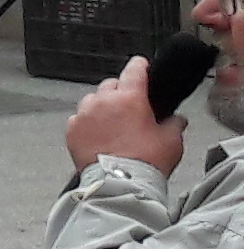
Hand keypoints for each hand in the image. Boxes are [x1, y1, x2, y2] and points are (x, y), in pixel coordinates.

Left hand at [67, 61, 186, 177]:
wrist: (120, 184)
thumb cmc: (147, 161)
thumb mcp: (171, 141)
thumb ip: (174, 124)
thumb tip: (177, 119)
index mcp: (130, 98)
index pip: (134, 70)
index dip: (139, 66)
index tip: (141, 64)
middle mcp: (103, 101)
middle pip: (111, 85)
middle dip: (121, 92)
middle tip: (130, 108)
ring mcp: (84, 114)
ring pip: (93, 100)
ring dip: (102, 107)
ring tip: (113, 124)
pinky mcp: (71, 129)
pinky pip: (79, 118)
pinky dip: (88, 123)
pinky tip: (98, 136)